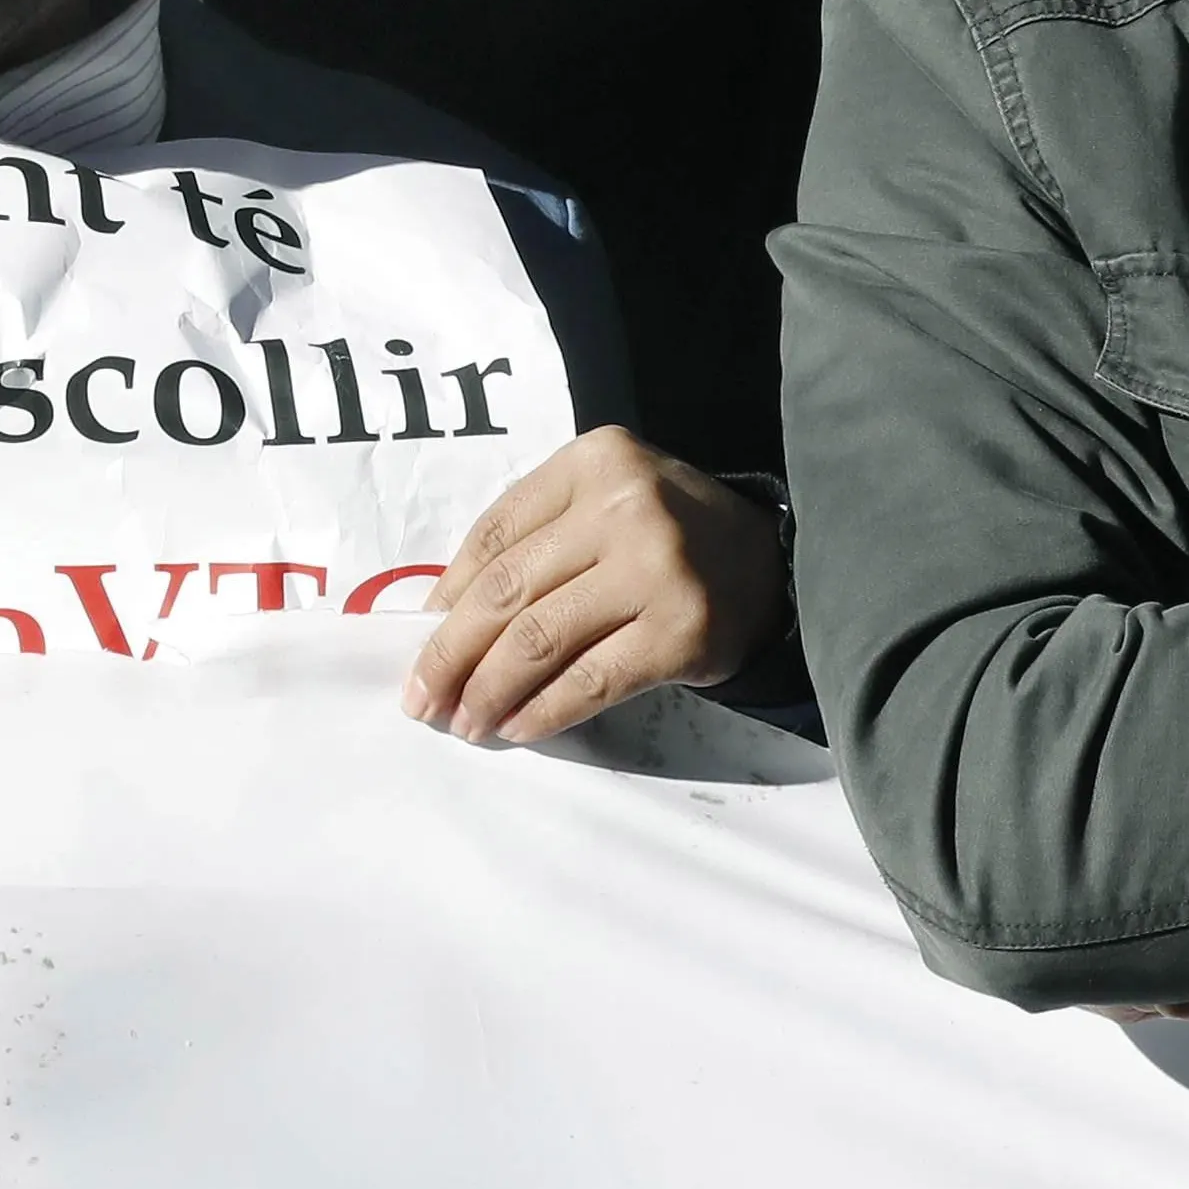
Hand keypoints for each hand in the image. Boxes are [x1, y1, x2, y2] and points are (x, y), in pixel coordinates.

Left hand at [398, 429, 783, 742]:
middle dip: (451, 653)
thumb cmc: (661, 533)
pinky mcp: (681, 631)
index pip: (496, 534)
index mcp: (592, 461)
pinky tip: (517, 727)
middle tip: (421, 698)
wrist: (768, 560)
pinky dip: (544, 710)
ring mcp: (656, 569)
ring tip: (464, 721)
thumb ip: (531, 537)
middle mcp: (623, 506)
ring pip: (542, 639)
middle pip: (508, 590)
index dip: (447, 595)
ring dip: (489, 690)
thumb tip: (443, 617)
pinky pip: (591, 679)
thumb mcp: (600, 499)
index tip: (420, 639)